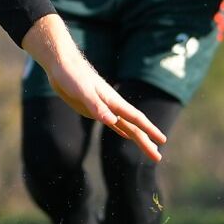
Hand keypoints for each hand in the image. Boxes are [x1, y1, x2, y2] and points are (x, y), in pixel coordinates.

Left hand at [22, 16, 166, 161]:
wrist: (61, 65)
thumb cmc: (72, 75)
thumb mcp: (83, 91)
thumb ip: (97, 106)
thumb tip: (112, 122)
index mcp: (113, 101)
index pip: (136, 118)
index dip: (149, 130)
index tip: (162, 141)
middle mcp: (112, 106)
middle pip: (133, 127)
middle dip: (146, 142)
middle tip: (157, 158)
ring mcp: (104, 108)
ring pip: (126, 126)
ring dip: (138, 138)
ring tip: (150, 149)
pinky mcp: (94, 109)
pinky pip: (113, 123)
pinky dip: (122, 130)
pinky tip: (126, 135)